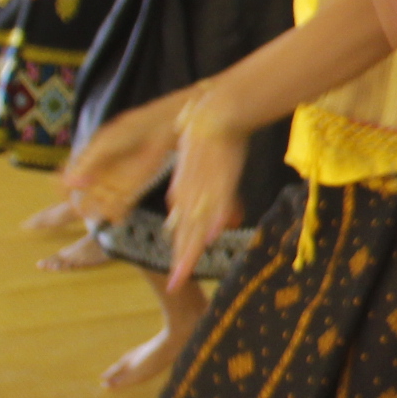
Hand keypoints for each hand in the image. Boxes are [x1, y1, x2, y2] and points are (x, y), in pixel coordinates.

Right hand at [60, 89, 191, 225]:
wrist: (158, 130)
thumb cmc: (129, 131)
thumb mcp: (103, 145)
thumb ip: (87, 164)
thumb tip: (69, 183)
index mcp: (87, 161)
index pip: (67, 179)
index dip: (63, 188)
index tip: (64, 194)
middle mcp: (99, 175)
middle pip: (82, 197)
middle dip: (79, 206)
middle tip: (81, 211)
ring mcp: (114, 183)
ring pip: (99, 204)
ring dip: (97, 212)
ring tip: (99, 215)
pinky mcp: (131, 190)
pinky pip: (120, 206)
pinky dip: (117, 215)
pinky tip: (117, 220)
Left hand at [157, 100, 254, 282]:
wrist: (214, 113)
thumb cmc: (211, 143)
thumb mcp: (201, 174)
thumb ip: (199, 196)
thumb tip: (202, 216)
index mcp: (185, 196)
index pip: (182, 231)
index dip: (180, 255)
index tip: (175, 280)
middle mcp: (191, 196)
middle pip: (187, 233)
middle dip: (181, 260)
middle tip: (175, 284)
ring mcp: (205, 188)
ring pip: (198, 222)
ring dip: (191, 247)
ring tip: (184, 270)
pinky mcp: (221, 176)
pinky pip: (220, 200)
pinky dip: (216, 217)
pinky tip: (213, 233)